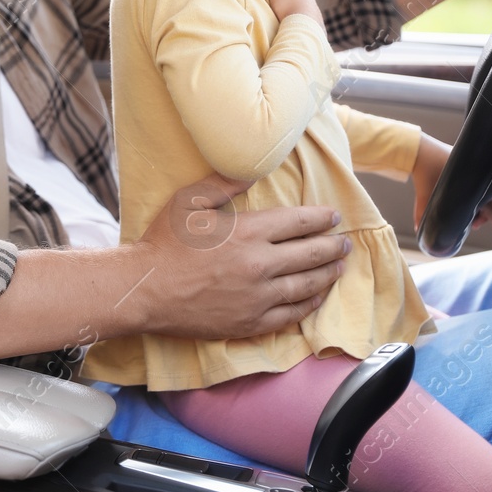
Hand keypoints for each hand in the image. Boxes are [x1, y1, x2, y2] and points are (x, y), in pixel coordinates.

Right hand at [134, 172, 348, 339]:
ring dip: (328, 273)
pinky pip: (292, 314)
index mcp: (248, 231)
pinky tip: (317, 296)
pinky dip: (310, 303)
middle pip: (311, 253)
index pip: (300, 222)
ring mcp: (258, 296)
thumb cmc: (164, 243)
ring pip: (307, 284)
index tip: (333, 216)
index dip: (322, 218)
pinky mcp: (252, 321)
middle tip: (345, 242)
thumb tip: (253, 171)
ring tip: (339, 266)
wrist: (146, 289)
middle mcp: (260, 264)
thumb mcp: (188, 201)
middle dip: (333, 246)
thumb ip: (223, 183)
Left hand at [411, 133, 491, 234]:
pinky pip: (484, 179)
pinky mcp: (471, 163)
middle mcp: (478, 173)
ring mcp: (476, 166)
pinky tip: (470, 198)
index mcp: (471, 184)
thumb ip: (423, 214)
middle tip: (474, 225)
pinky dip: (481, 190)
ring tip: (472, 215)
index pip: (489, 205)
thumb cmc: (423, 172)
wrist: (419, 149)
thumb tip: (419, 231)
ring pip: (489, 189)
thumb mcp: (423, 196)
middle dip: (486, 214)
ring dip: (484, 202)